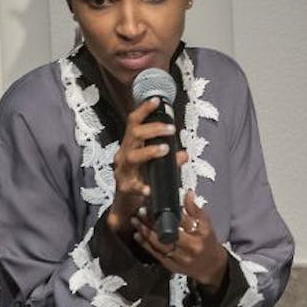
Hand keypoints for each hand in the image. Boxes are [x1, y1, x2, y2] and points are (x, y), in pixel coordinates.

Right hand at [107, 98, 182, 237]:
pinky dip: (142, 186)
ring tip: (165, 150)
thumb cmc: (140, 178)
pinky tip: (149, 189)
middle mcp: (124, 155)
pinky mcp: (125, 188)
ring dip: (149, 151)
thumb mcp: (154, 165)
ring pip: (132, 156)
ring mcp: (123, 171)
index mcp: (130, 146)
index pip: (134, 123)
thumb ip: (169, 158)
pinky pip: (133, 186)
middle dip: (153, 129)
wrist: (125, 205)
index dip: (144, 110)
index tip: (157, 101)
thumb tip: (184, 153)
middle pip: (134, 135)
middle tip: (171, 129)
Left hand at [135, 190, 228, 291]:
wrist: (212, 267)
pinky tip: (138, 236)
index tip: (157, 203)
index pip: (183, 220)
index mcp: (201, 235)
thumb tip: (188, 193)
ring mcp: (181, 258)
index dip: (169, 212)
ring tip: (136, 221)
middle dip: (152, 222)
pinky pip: (156, 254)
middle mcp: (191, 247)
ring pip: (159, 244)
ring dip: (145, 232)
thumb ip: (196, 209)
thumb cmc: (208, 243)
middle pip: (167, 233)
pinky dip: (145, 245)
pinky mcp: (172, 266)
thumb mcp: (207, 225)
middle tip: (142, 211)